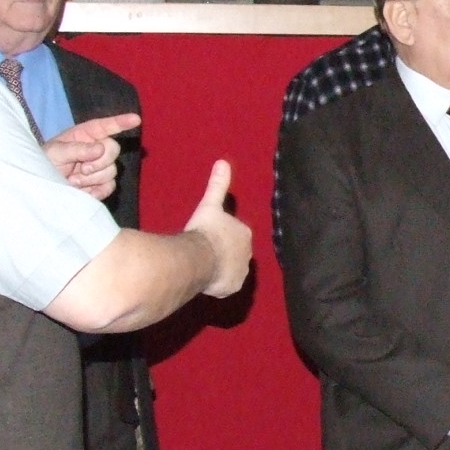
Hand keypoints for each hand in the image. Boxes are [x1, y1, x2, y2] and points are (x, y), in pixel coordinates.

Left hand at [43, 112, 139, 199]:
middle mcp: (96, 149)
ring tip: (73, 181)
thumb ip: (76, 148)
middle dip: (99, 161)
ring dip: (92, 178)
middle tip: (81, 169)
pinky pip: (110, 186)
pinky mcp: (102, 185)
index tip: (136, 119)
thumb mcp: (55, 152)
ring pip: (112, 170)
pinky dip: (97, 190)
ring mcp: (101, 167)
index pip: (105, 126)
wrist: (42, 187)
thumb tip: (100, 149)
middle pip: (114, 149)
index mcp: (85, 135)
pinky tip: (83, 191)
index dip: (121, 122)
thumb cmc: (44, 163)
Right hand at [185, 160, 251, 297]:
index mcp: (245, 233)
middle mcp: (248, 254)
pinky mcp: (233, 287)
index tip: (210, 236)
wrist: (201, 257)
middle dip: (224, 253)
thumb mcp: (210, 205)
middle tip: (206, 252)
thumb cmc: (205, 230)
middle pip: (235, 253)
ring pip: (231, 270)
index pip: (236, 234)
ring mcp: (242, 272)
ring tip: (205, 267)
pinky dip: (219, 284)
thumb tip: (222, 162)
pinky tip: (207, 281)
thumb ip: (218, 185)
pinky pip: (226, 285)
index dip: (223, 236)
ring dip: (222, 269)